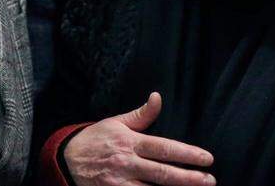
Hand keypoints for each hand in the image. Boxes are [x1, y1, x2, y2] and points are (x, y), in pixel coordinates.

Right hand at [62, 92, 214, 185]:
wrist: (64, 161)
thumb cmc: (94, 140)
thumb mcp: (115, 123)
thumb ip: (141, 115)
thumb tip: (158, 97)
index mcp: (129, 142)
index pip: (163, 148)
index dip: (186, 154)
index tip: (207, 158)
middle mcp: (126, 163)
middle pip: (162, 173)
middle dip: (188, 178)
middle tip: (209, 180)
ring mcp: (119, 183)